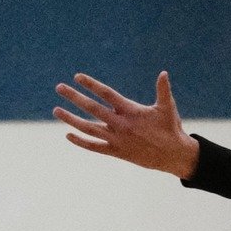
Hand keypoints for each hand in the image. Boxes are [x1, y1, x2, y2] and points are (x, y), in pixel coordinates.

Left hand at [53, 71, 199, 178]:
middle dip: (74, 97)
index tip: (77, 77)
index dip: (91, 84)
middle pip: (92, 108)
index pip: (106, 94)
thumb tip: (164, 73)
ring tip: (56, 110)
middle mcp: (121, 125)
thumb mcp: (167, 108)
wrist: (174, 156)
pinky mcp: (117, 153)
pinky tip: (68, 134)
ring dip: (71, 119)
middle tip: (59, 87)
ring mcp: (117, 140)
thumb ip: (163, 90)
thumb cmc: (170, 129)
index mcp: (131, 111)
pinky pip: (95, 147)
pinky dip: (81, 142)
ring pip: (89, 128)